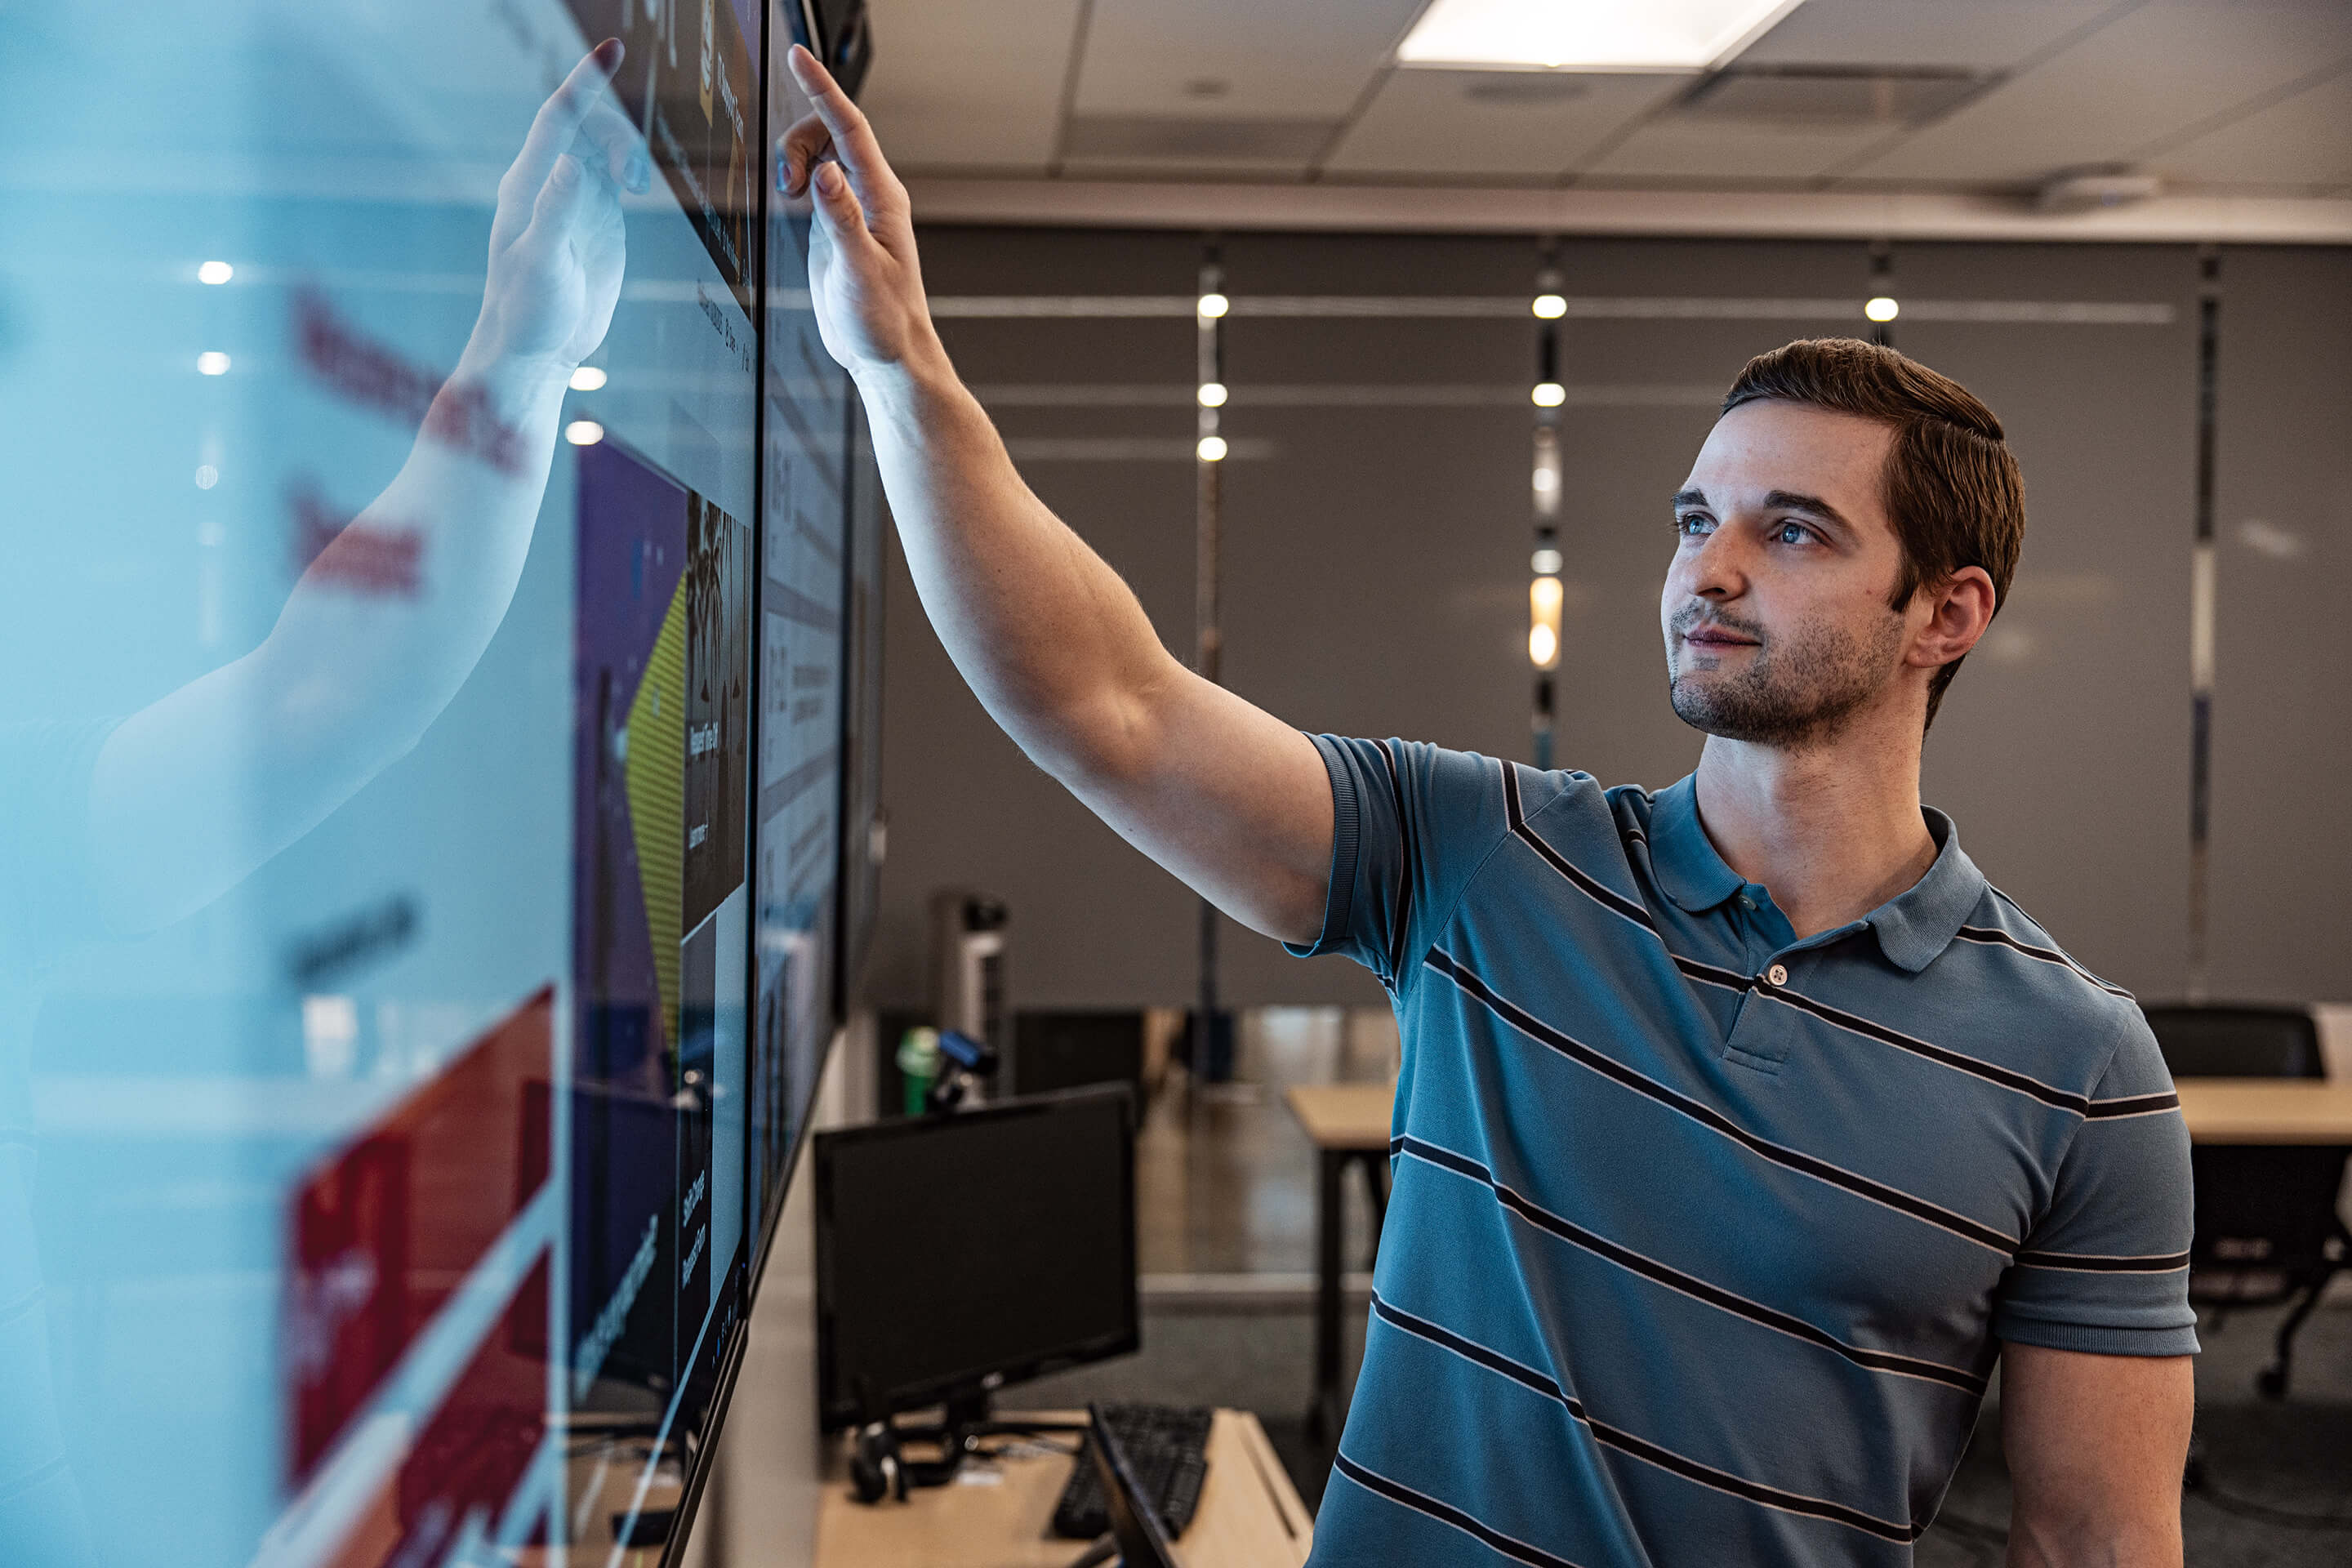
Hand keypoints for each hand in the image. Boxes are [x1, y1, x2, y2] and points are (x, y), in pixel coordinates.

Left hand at [467, 41, 644, 383]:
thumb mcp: (542, 264)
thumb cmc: (528, 312)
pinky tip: (637, 191)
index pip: (557, 117)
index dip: (585, 81)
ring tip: (636, 189)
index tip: (614, 49)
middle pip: (587, 124)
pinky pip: (614, 171)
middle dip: (617, 132)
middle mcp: (550, 182)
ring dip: (628, 151)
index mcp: (528, 184)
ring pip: (604, 145)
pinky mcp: (595, 217)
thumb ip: (556, 212)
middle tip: (632, 179)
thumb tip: (572, 163)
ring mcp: (574, 198)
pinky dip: (633, 168)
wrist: (538, 348)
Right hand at [779, 43, 940, 380]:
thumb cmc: (884, 320)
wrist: (886, 353)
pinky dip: (793, 176)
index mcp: (882, 197)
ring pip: (816, 151)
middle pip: (828, 130)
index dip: (822, 90)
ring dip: (793, 158)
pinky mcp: (833, 222)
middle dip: (798, 137)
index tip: (798, 58)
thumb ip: (840, 219)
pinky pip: (811, 177)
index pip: (849, 126)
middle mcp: (868, 194)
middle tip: (789, 183)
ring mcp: (850, 206)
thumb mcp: (860, 270)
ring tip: (789, 194)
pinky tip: (790, 199)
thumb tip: (824, 172)